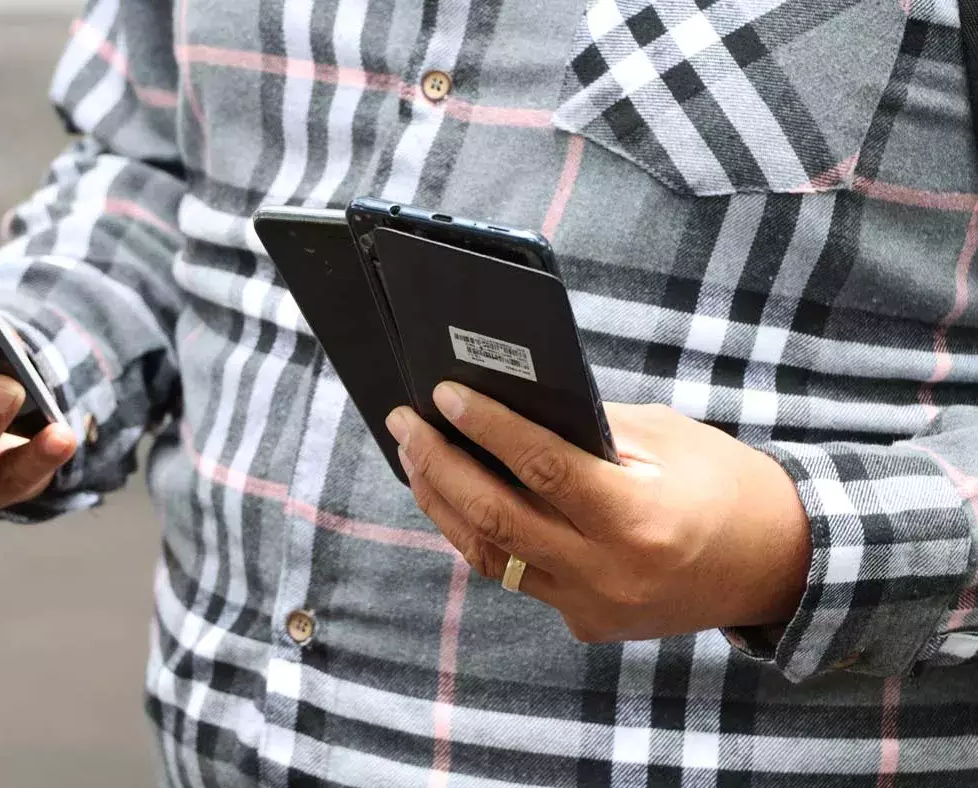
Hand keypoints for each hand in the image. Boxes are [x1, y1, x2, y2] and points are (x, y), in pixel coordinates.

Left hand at [387, 383, 810, 642]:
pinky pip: (517, 578)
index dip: (486, 427)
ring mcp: (594, 606)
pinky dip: (482, 536)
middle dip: (440, 465)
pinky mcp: (587, 622)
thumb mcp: (666, 438)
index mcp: (636, 519)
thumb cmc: (725, 484)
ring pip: (492, 555)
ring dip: (445, 502)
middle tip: (405, 424)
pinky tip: (456, 500)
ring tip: (416, 457)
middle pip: (497, 516)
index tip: (443, 395)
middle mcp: (609, 572)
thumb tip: (508, 400)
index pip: (541, 467)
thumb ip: (588, 428)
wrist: (778, 566)